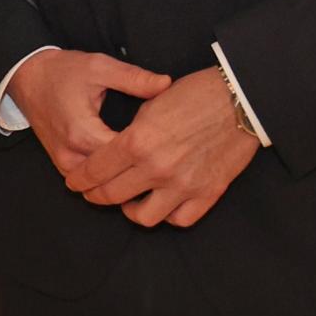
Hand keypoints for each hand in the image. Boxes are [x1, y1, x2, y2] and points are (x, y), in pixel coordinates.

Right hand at [4, 48, 172, 177]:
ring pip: (101, 185)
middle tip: (163, 156)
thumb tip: (166, 84)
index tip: (168, 141)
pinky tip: (125, 166)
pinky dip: (107, 177)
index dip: (150, 150)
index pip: (126, 157)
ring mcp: (64, 163)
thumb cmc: (62, 71)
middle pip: (115, 176)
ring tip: (146, 163)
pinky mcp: (62, 165)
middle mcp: (72, 154)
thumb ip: (134, 78)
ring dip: (122, 176)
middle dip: (140, 167)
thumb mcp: (100, 67)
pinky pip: (89, 182)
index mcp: (83, 133)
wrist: (27, 78)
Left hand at [65, 69, 259, 227]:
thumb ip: (130, 133)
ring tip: (129, 199)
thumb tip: (113, 151)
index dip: (79, 179)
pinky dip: (166, 215)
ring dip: (130, 210)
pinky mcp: (208, 193)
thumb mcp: (150, 104)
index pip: (94, 170)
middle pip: (111, 196)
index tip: (74, 182)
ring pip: (143, 217)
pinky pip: (179, 219)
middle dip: (95, 196)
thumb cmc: (194, 95)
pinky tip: (160, 203)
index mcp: (137, 141)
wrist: (240, 100)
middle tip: (92, 193)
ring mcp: (183, 184)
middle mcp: (157, 167)